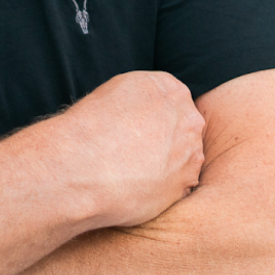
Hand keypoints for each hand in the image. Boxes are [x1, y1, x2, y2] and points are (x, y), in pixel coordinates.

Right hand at [53, 71, 205, 228]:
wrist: (83, 164)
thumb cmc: (91, 125)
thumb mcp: (118, 88)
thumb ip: (145, 95)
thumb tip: (147, 108)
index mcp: (172, 89)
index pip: (172, 100)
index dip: (153, 115)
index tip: (136, 127)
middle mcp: (189, 118)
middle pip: (184, 127)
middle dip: (165, 138)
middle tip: (135, 150)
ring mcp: (191, 153)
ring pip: (184, 157)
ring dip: (166, 163)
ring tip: (133, 170)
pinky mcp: (185, 184)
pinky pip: (179, 185)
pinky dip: (162, 186)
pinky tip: (137, 185)